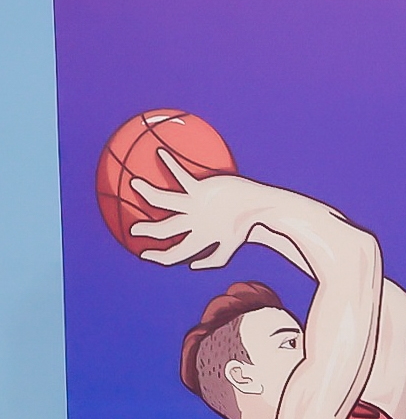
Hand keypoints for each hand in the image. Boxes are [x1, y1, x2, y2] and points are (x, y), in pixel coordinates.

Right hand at [128, 156, 267, 269]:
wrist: (260, 208)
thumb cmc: (244, 227)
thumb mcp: (230, 248)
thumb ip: (212, 260)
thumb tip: (191, 266)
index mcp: (202, 239)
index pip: (176, 254)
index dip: (159, 258)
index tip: (144, 255)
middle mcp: (196, 223)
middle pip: (165, 229)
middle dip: (146, 230)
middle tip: (133, 230)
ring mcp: (197, 205)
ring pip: (163, 200)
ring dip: (146, 192)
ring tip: (135, 183)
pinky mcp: (202, 189)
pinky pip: (180, 175)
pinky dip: (169, 163)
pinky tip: (160, 152)